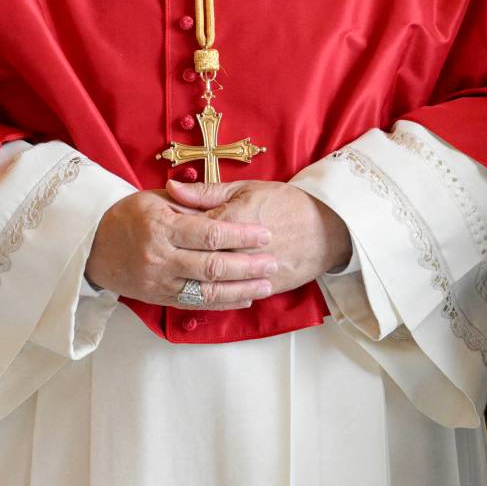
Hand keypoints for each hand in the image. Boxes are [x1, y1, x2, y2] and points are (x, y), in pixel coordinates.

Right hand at [85, 187, 275, 307]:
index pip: (209, 234)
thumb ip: (189, 201)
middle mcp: (160, 258)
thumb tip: (222, 198)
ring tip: (266, 284)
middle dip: (248, 266)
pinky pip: (196, 304)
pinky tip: (244, 298)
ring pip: (207, 291)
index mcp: (161, 228)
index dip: (240, 236)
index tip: (265, 234)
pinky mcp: (160, 299)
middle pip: (213, 266)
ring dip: (241, 289)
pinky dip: (223, 302)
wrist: (91, 249)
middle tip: (273, 261)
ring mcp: (160, 282)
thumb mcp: (153, 199)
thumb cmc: (126, 217)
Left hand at [167, 179, 351, 294]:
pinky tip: (204, 289)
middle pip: (195, 259)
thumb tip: (172, 188)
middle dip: (176, 258)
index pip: (188, 230)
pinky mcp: (264, 287)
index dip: (170, 231)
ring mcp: (250, 272)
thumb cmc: (285, 203)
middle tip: (162, 254)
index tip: (159, 230)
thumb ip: (207, 192)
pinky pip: (233, 296)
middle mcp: (238, 250)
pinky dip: (217, 295)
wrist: (327, 228)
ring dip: (192, 281)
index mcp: (230, 221)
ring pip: (211, 283)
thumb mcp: (247, 188)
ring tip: (179, 274)